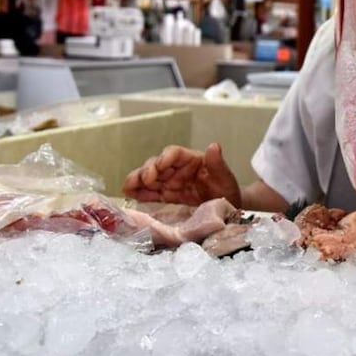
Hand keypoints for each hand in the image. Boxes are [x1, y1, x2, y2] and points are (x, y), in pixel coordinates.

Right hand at [121, 143, 241, 207]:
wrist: (227, 209)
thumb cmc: (227, 190)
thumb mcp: (225, 178)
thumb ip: (218, 164)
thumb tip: (214, 146)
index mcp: (192, 160)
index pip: (174, 153)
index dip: (165, 158)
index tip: (160, 166)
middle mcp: (177, 168)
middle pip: (157, 164)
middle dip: (147, 170)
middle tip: (144, 181)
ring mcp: (170, 182)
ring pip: (149, 177)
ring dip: (137, 181)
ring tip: (128, 188)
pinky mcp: (166, 195)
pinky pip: (150, 192)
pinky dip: (139, 193)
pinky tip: (130, 195)